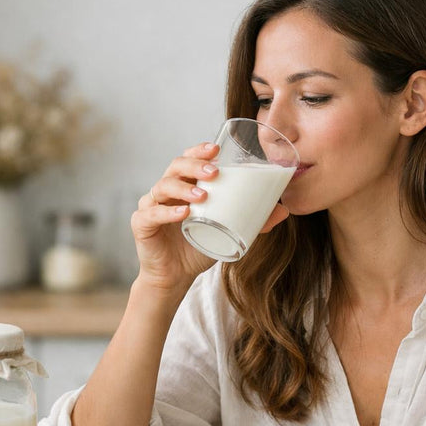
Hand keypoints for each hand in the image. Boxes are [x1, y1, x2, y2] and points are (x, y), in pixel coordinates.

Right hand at [131, 142, 289, 291]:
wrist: (176, 277)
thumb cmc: (200, 247)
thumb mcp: (230, 232)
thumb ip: (254, 222)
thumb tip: (284, 210)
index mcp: (184, 185)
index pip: (189, 159)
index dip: (199, 150)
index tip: (216, 148)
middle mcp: (166, 191)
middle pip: (175, 166)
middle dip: (194, 165)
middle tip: (214, 172)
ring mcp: (151, 205)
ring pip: (163, 186)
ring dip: (183, 187)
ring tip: (202, 195)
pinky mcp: (142, 224)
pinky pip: (151, 213)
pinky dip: (167, 212)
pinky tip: (182, 213)